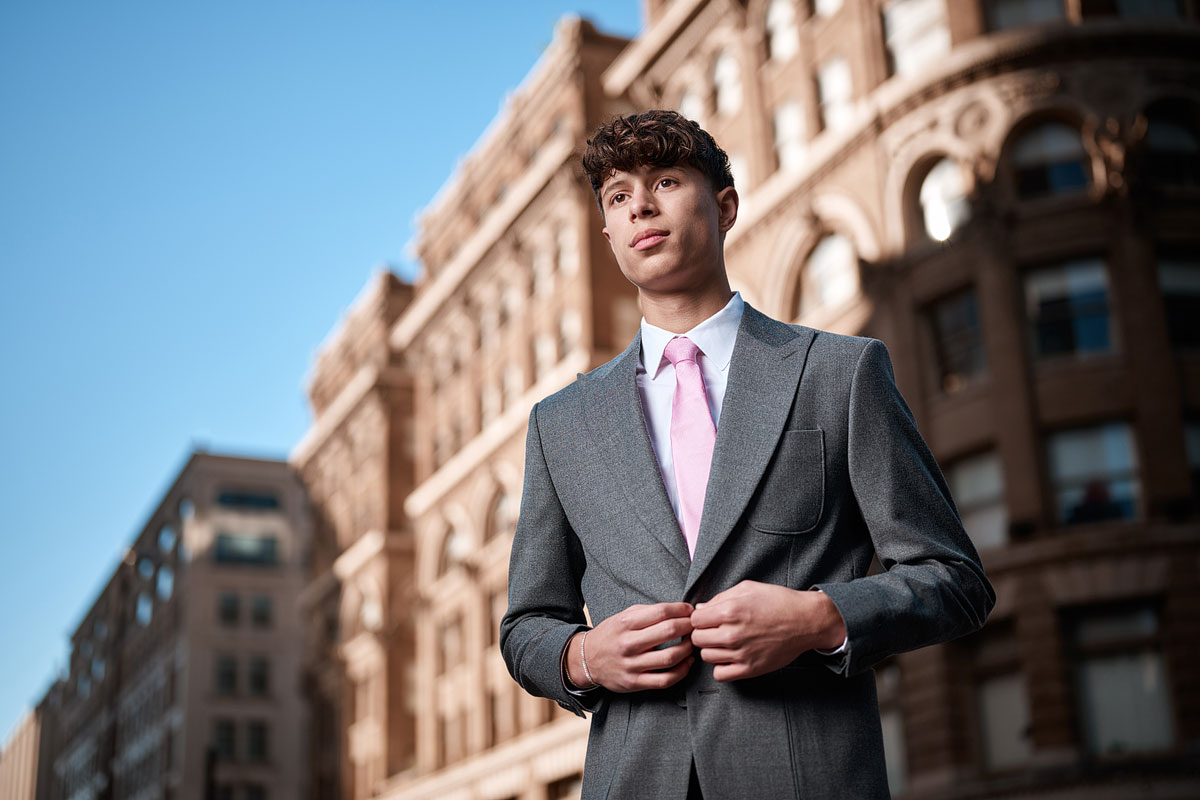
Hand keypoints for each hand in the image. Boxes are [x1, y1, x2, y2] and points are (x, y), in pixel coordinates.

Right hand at [566, 602, 694, 691]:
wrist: (587, 659)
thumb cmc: (611, 634)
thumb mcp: (623, 616)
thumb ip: (648, 612)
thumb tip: (679, 609)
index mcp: (625, 623)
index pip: (661, 612)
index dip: (681, 610)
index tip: (689, 610)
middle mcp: (628, 643)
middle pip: (668, 631)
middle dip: (688, 626)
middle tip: (695, 625)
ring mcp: (631, 665)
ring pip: (670, 657)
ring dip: (688, 649)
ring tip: (693, 643)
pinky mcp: (635, 683)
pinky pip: (665, 680)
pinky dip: (682, 671)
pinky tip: (687, 662)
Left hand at [690, 581, 846, 681]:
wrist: (806, 621)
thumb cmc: (779, 601)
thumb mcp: (748, 589)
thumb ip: (720, 598)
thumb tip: (700, 609)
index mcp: (730, 611)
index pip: (694, 620)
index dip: (699, 618)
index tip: (708, 619)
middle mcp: (732, 634)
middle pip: (697, 639)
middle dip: (703, 633)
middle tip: (715, 630)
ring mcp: (741, 653)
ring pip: (706, 656)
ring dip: (712, 649)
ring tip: (725, 642)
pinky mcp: (750, 669)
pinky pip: (720, 674)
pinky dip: (721, 667)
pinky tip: (730, 657)